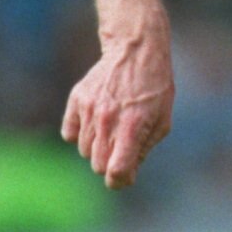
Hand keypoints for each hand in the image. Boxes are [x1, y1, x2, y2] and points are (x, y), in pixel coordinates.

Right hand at [63, 18, 174, 189]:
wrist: (136, 50)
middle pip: (98, 166)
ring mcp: (89, 110)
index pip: (116, 171)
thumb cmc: (155, 88)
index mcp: (131, 128)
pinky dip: (79, 134)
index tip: (124, 177)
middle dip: (110, 164)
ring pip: (84, 151)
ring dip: (96, 147)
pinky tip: (95, 121)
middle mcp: (107, 120)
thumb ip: (143, 151)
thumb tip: (126, 175)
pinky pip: (69, 134)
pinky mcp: (77, 100)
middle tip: (121, 148)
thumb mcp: (162, 121)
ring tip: (112, 127)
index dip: (120, 181)